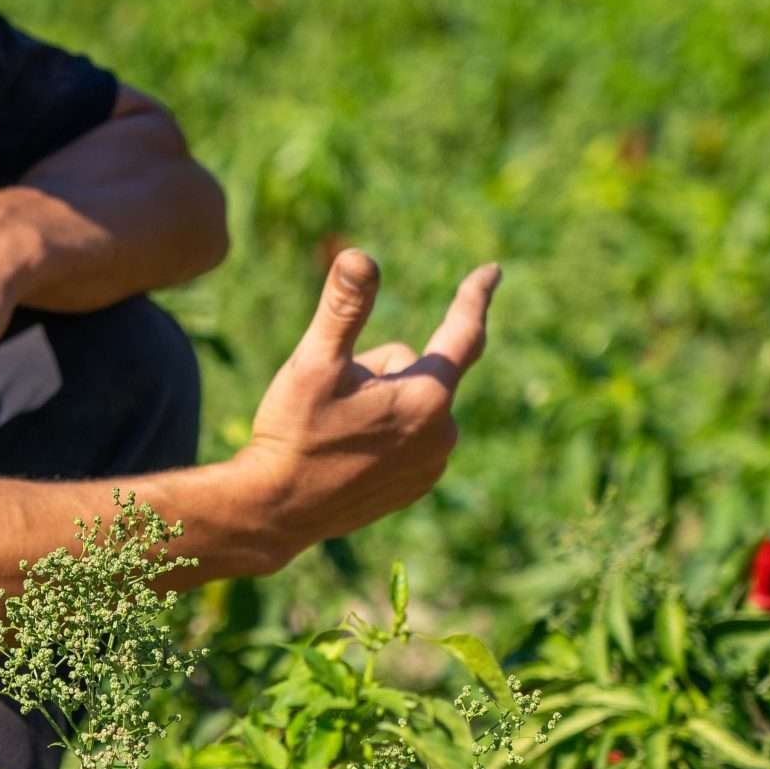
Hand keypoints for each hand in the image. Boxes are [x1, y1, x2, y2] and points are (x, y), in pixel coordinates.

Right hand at [237, 248, 500, 559]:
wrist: (277, 512)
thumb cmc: (294, 434)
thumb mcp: (314, 363)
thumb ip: (344, 308)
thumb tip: (360, 256)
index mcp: (427, 397)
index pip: (464, 333)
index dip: (474, 296)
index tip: (492, 271)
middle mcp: (443, 433)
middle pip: (416, 369)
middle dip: (380, 370)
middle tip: (333, 399)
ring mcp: (432, 465)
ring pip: (411, 403)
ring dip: (380, 403)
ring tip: (335, 431)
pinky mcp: (417, 486)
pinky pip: (409, 436)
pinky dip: (383, 434)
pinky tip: (346, 454)